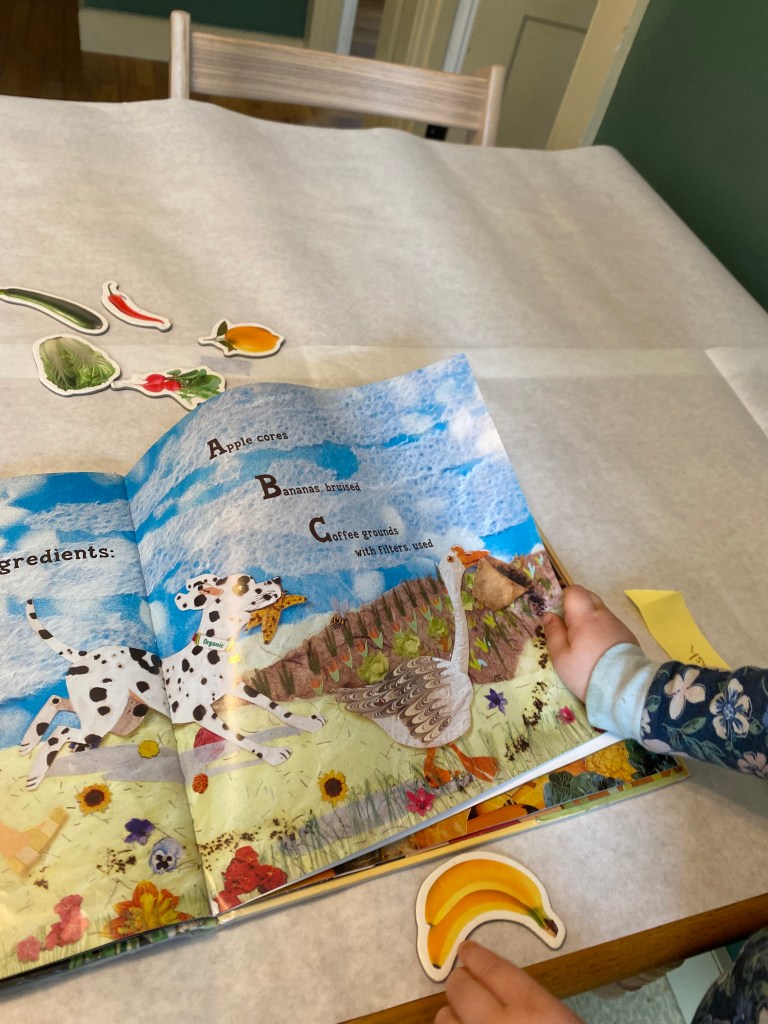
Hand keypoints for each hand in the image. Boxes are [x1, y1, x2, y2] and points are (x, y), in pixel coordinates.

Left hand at [435, 940, 582, 1022]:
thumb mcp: (562, 1019)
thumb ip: (534, 1002)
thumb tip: (503, 988)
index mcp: (534, 1008)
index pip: (492, 969)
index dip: (475, 956)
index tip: (466, 948)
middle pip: (461, 989)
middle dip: (461, 982)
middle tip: (464, 982)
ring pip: (445, 1018)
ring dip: (452, 1013)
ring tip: (462, 1014)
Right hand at [542, 585, 639, 702]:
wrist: (624, 688)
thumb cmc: (586, 671)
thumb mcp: (561, 656)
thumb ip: (553, 632)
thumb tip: (549, 615)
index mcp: (584, 616)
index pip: (574, 591)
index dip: (564, 598)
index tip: (558, 615)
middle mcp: (603, 615)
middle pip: (588, 596)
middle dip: (576, 606)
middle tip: (568, 627)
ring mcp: (617, 624)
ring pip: (600, 611)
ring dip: (589, 619)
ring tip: (583, 642)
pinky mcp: (627, 635)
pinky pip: (610, 624)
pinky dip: (601, 629)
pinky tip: (599, 649)